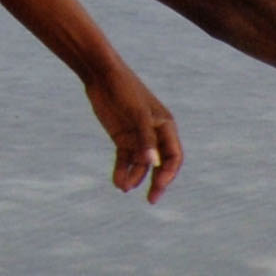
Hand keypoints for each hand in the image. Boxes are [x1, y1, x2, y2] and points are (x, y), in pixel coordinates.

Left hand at [85, 63, 182, 202]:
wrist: (101, 75)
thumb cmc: (125, 90)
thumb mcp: (137, 114)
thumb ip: (145, 140)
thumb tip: (152, 164)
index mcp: (166, 126)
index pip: (174, 156)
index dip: (168, 172)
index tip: (158, 184)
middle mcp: (154, 134)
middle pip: (159, 164)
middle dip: (156, 182)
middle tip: (151, 200)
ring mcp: (138, 137)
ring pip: (140, 164)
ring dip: (134, 177)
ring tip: (123, 187)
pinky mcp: (122, 138)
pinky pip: (124, 160)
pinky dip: (122, 171)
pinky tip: (118, 182)